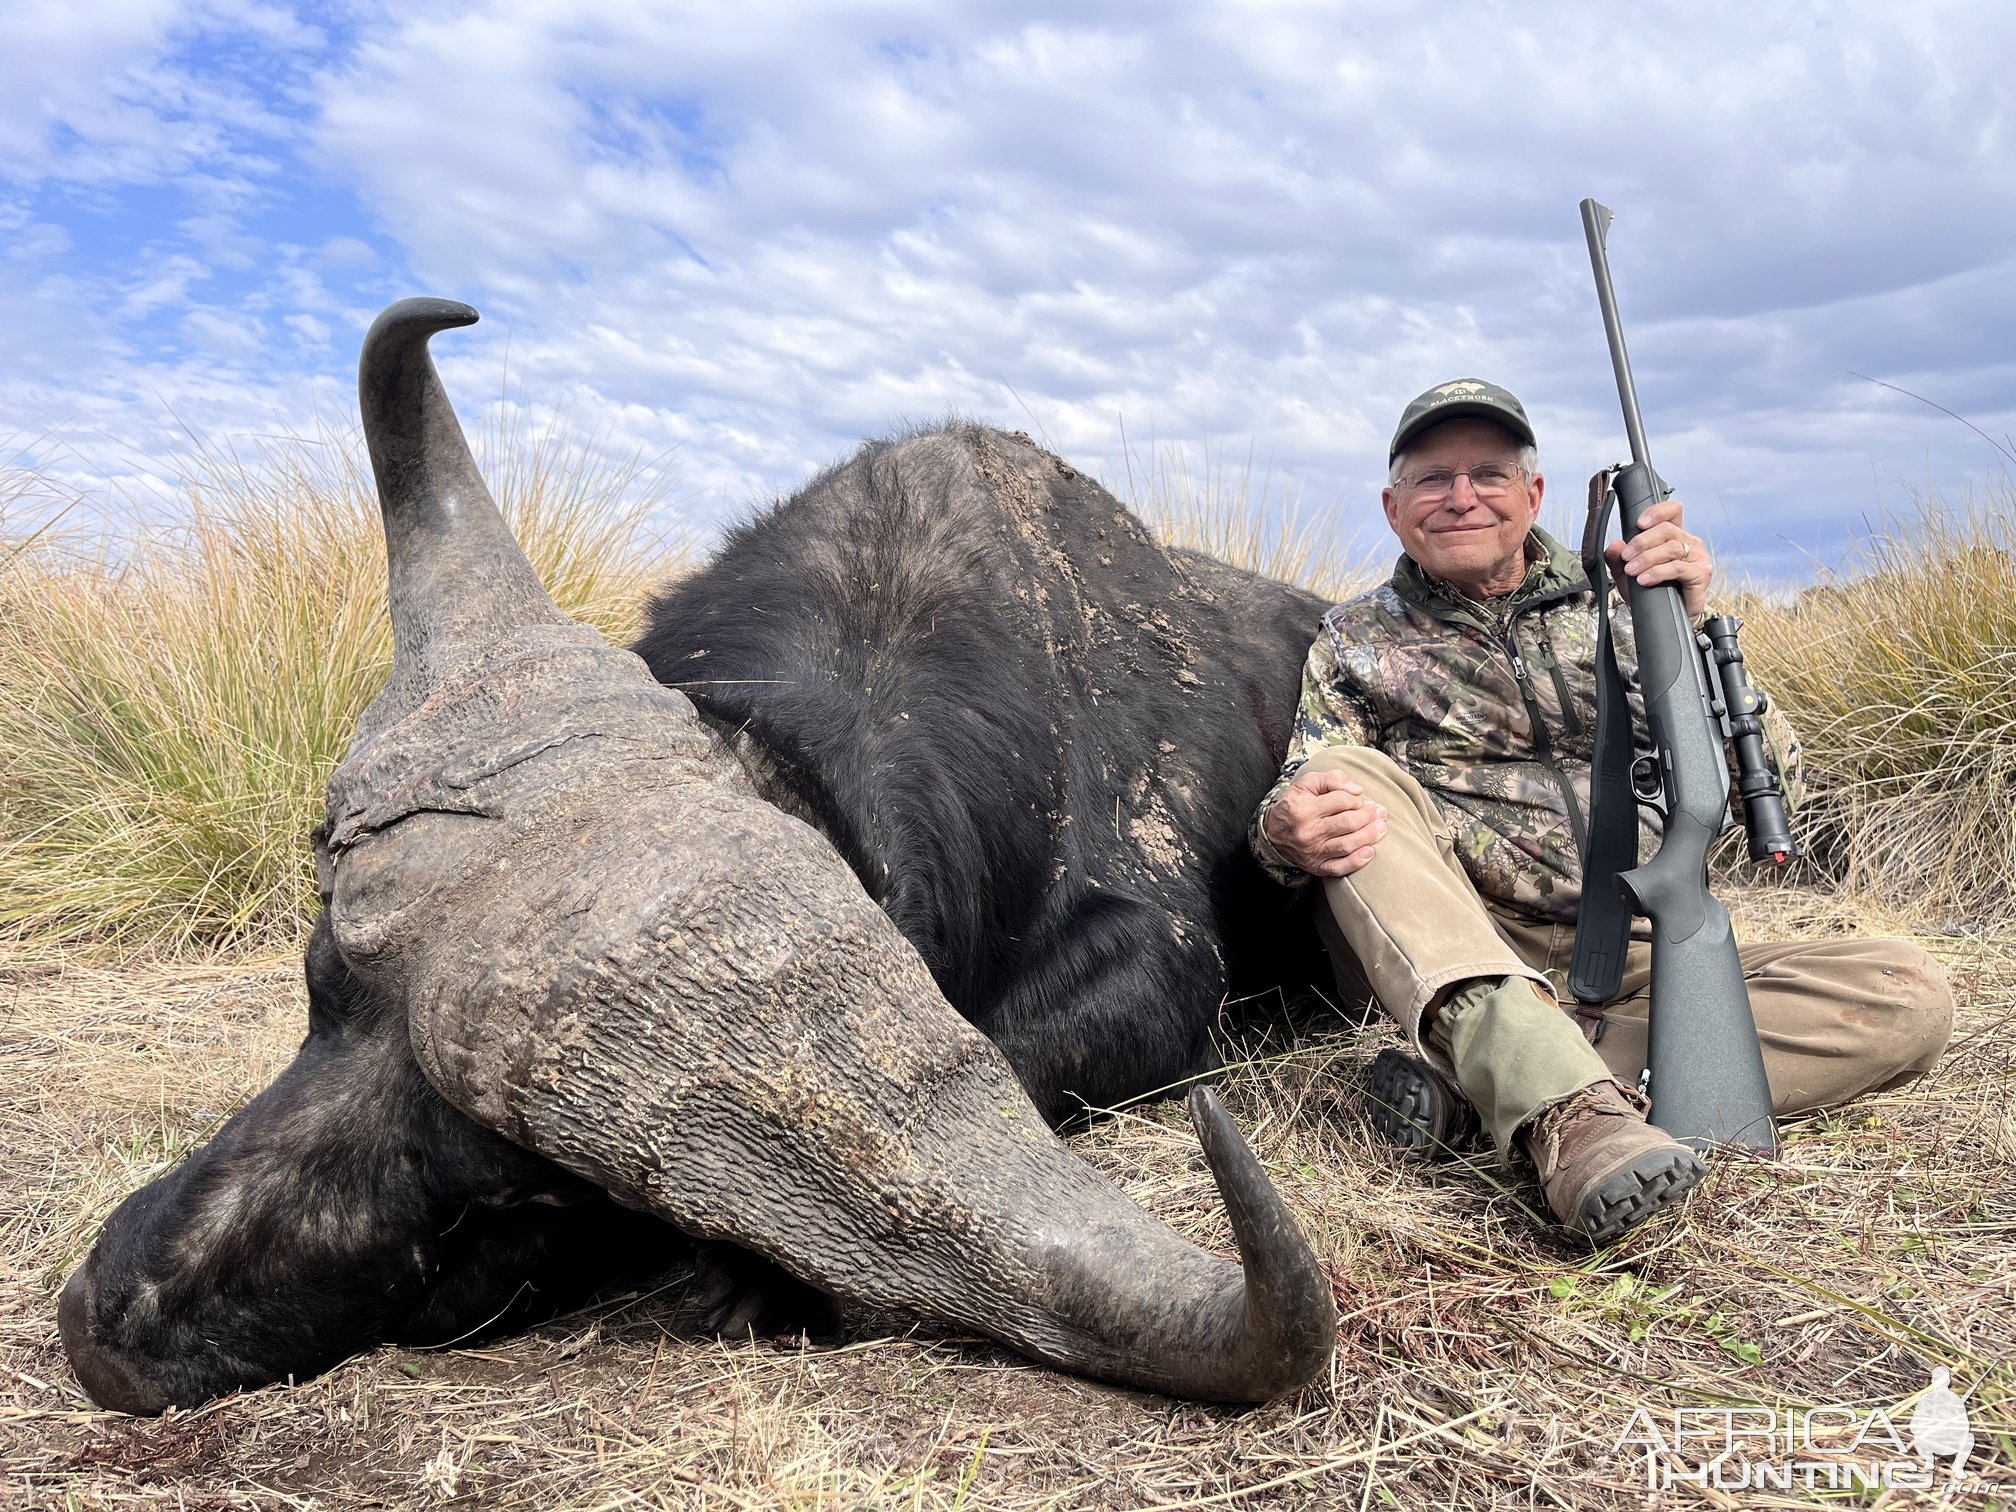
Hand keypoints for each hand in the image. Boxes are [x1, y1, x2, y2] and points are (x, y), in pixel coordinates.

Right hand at [1263, 767, 1387, 877]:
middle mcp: (1307, 832)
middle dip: (1369, 816)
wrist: (1274, 833)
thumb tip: (1357, 790)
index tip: (1362, 799)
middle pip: (1347, 823)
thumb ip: (1332, 779)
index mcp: (1303, 809)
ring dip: (1369, 836)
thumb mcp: (1306, 784)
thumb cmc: (1295, 804)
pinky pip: (1339, 868)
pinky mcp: (1316, 867)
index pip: (1340, 801)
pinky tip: (1370, 852)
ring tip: (1382, 827)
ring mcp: (1312, 852)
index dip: (1357, 798)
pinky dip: (1357, 862)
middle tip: (1381, 812)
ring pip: (1346, 845)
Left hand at [1605, 497, 1713, 622]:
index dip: (1657, 511)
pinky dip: (1657, 572)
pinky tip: (1645, 579)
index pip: (1673, 511)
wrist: (1663, 618)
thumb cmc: (1650, 592)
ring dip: (1647, 558)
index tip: (1639, 523)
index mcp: (1675, 535)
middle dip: (1642, 542)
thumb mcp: (1626, 574)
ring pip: (1671, 548)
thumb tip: (1614, 545)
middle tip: (1626, 557)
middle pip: (1667, 530)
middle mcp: (1689, 543)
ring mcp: (1698, 558)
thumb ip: (1617, 559)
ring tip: (1632, 570)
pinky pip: (1678, 568)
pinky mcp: (1701, 574)